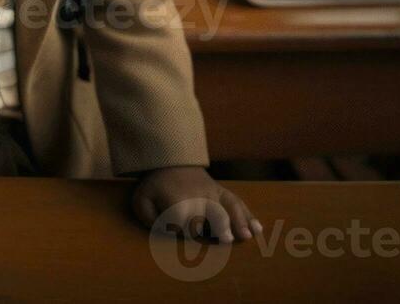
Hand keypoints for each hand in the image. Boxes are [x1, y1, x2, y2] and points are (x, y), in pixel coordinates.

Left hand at [132, 166, 260, 242]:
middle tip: (227, 239)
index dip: (177, 229)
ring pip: (228, 208)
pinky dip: (248, 216)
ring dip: (238, 221)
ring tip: (247, 236)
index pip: (180, 221)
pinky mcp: (222, 193)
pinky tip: (258, 229)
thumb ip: (149, 219)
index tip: (173, 229)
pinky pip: (236, 203)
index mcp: (176, 200)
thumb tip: (164, 231)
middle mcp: (198, 197)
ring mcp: (213, 194)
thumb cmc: (155, 187)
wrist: (168, 160)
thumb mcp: (142, 201)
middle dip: (216, 226)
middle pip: (208, 216)